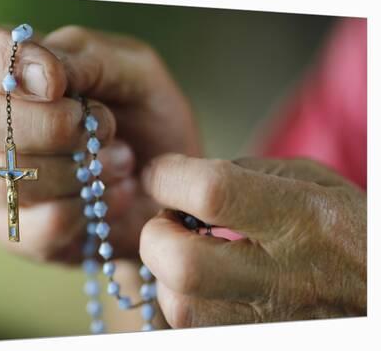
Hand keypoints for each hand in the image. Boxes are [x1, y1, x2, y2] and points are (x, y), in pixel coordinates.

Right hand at [0, 22, 199, 262]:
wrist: (172, 185)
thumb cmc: (148, 119)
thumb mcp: (134, 71)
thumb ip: (84, 59)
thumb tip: (38, 77)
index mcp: (17, 79)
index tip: (55, 82)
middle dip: (54, 125)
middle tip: (106, 128)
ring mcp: (1, 185)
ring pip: (13, 177)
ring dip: (83, 170)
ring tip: (123, 163)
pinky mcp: (21, 234)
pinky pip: (41, 225)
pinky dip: (91, 209)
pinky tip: (117, 196)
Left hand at [140, 154, 365, 326]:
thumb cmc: (351, 231)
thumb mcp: (313, 182)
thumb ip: (244, 174)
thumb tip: (180, 181)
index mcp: (305, 219)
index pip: (213, 193)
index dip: (169, 178)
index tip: (160, 175)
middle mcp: (288, 277)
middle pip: (183, 266)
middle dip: (156, 237)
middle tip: (168, 222)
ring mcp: (275, 324)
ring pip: (182, 310)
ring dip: (168, 276)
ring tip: (190, 254)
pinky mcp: (260, 342)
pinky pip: (197, 330)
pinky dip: (188, 303)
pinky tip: (207, 285)